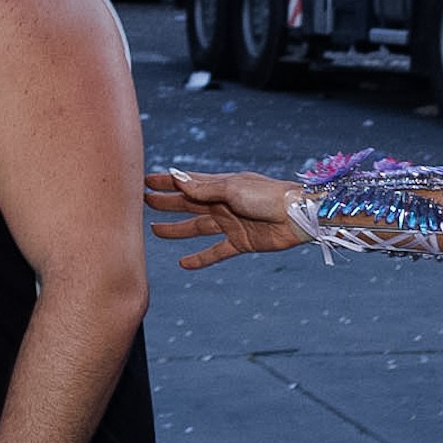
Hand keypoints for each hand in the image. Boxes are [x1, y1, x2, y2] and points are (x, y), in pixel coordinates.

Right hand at [145, 169, 305, 268]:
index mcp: (221, 185)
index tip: (145, 181)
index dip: (167, 182)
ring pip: (197, 228)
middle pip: (188, 205)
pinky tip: (184, 264)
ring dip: (177, 230)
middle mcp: (223, 203)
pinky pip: (215, 252)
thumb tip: (177, 178)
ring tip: (156, 232)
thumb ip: (204, 188)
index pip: (188, 182)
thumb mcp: (233, 188)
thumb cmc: (268, 196)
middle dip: (167, 204)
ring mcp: (231, 223)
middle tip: (144, 204)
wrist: (297, 216)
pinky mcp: (241, 242)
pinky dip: (200, 258)